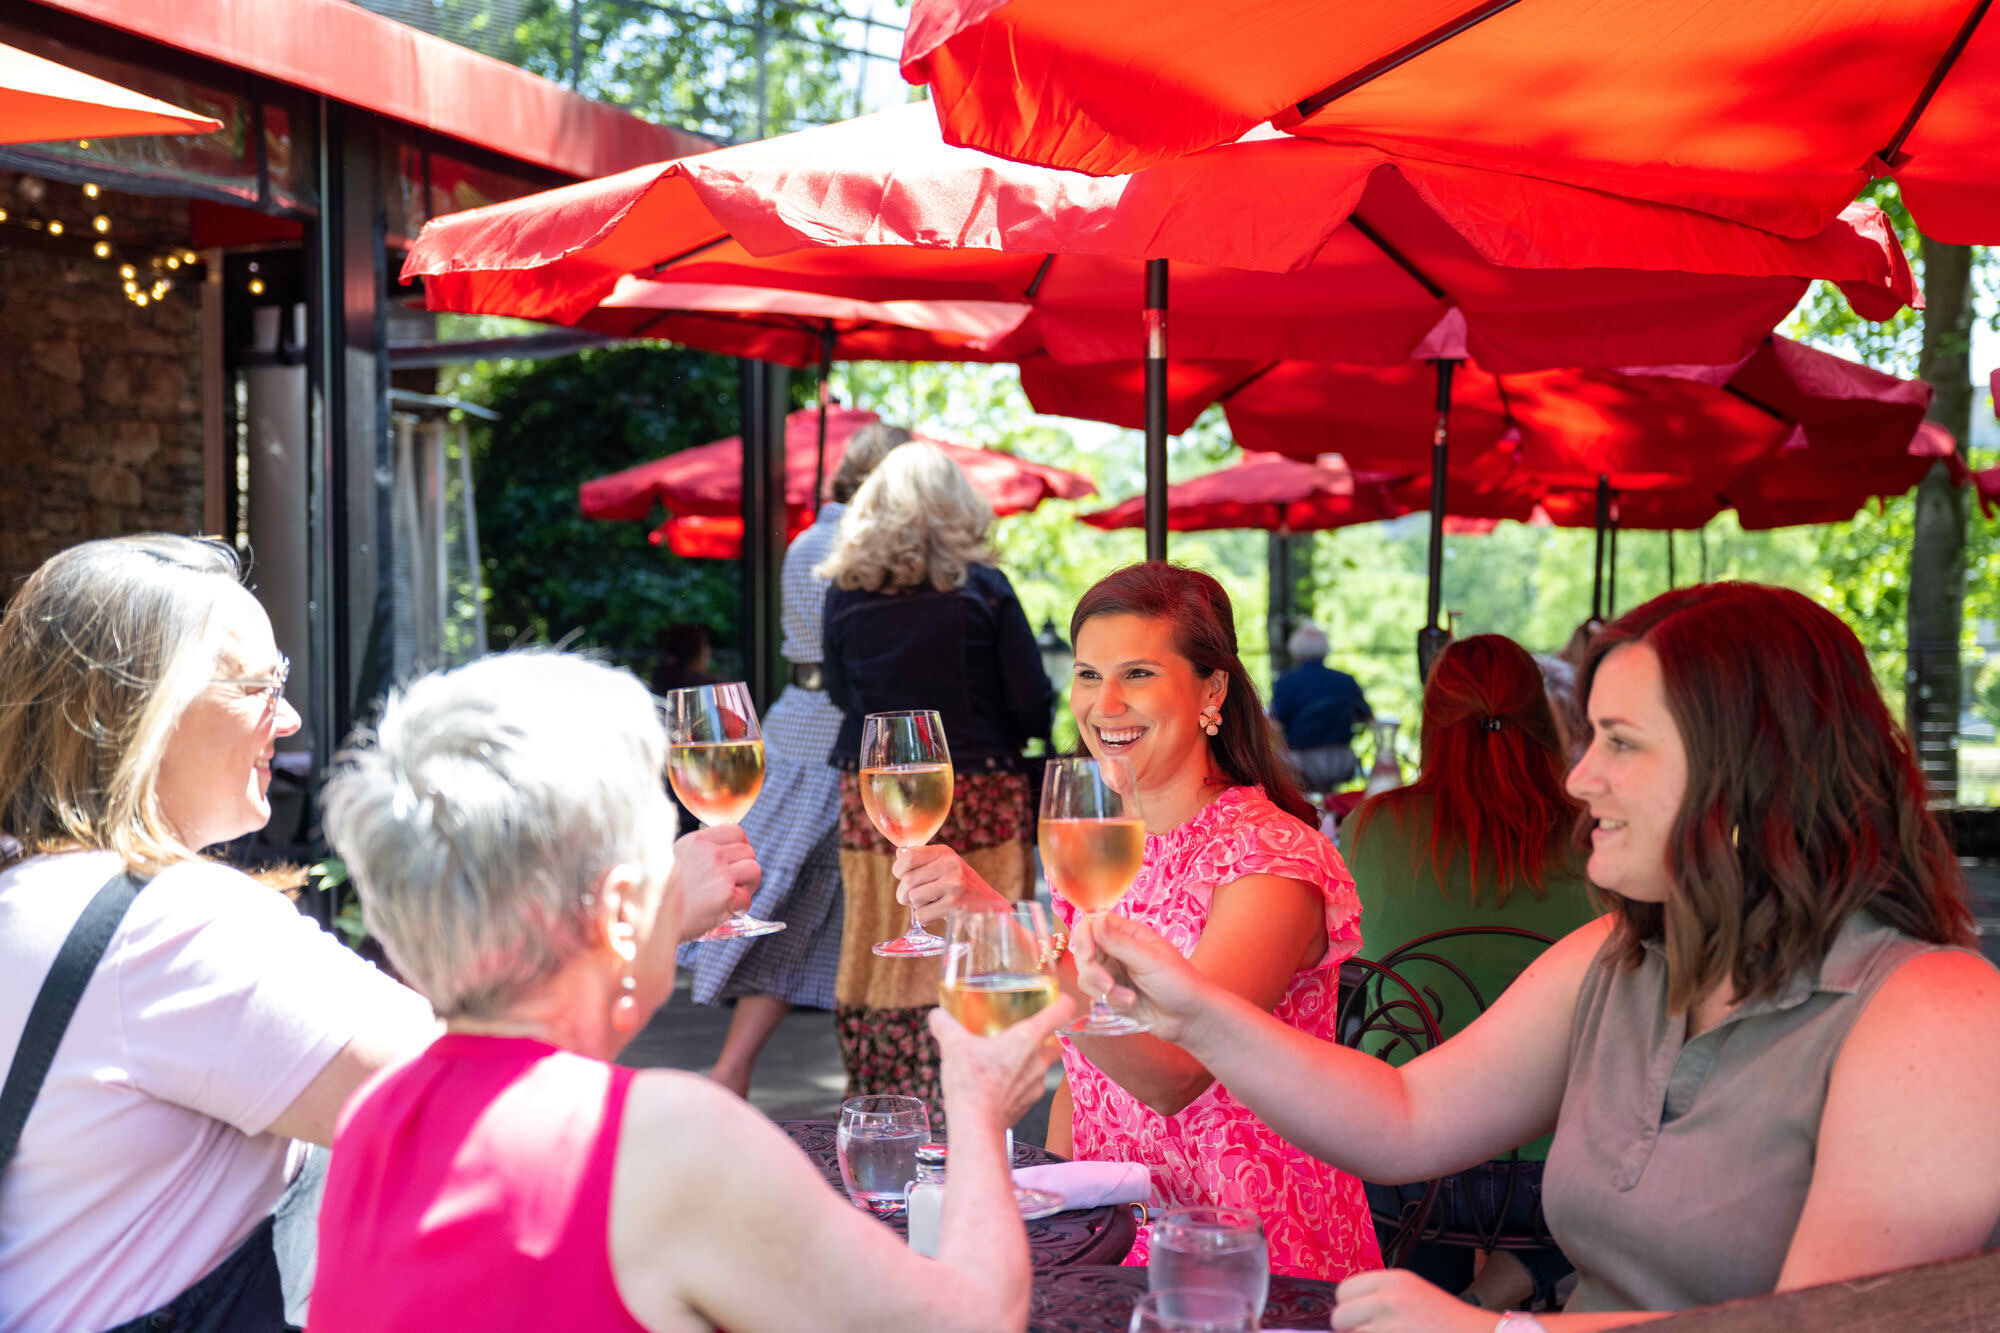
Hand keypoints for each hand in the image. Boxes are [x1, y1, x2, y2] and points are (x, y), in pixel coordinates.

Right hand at [670, 825, 759, 940]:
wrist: (650, 920)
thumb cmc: (661, 896)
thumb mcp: (673, 861)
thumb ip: (697, 855)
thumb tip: (723, 856)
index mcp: (697, 842)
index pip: (737, 831)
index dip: (740, 848)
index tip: (734, 862)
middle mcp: (710, 853)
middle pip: (749, 852)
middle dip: (745, 869)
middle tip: (732, 885)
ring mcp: (720, 872)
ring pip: (754, 870)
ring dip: (748, 886)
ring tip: (732, 897)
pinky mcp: (726, 895)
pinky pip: (747, 897)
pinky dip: (741, 908)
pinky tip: (727, 912)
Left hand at [893, 844, 1007, 923]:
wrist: (994, 913)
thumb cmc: (964, 892)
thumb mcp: (947, 871)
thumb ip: (924, 862)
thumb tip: (899, 852)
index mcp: (946, 853)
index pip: (907, 856)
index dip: (899, 871)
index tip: (903, 879)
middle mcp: (951, 864)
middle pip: (907, 880)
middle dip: (904, 894)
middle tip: (912, 901)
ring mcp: (954, 884)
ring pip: (913, 897)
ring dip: (917, 907)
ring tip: (932, 907)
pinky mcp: (955, 904)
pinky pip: (922, 915)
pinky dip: (926, 919)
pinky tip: (939, 916)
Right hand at [932, 993, 1077, 1125]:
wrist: (976, 1126)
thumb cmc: (971, 1084)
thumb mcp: (952, 1046)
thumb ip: (944, 1024)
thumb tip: (937, 1015)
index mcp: (1027, 1038)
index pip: (1062, 1011)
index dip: (1064, 1001)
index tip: (1059, 999)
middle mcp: (1038, 1060)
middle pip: (1057, 1041)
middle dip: (1048, 1036)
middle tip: (1028, 1031)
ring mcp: (1037, 1084)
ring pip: (1043, 1066)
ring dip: (1030, 1060)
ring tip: (1006, 1059)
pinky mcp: (1029, 1103)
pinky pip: (1031, 1086)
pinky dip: (1020, 1082)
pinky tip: (999, 1083)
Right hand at [1071, 912, 1212, 1043]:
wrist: (1190, 1018)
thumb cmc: (1178, 983)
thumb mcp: (1149, 960)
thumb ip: (1119, 942)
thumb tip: (1095, 918)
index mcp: (1128, 934)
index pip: (1092, 925)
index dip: (1084, 938)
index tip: (1088, 955)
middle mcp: (1117, 951)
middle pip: (1084, 953)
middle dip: (1093, 972)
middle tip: (1109, 986)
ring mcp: (1113, 973)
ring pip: (1086, 977)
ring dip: (1105, 991)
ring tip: (1130, 999)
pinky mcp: (1112, 995)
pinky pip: (1094, 997)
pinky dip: (1110, 1003)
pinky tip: (1131, 1006)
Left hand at [1332, 1269, 1493, 1332]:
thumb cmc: (1447, 1321)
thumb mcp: (1412, 1292)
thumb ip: (1379, 1296)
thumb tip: (1346, 1311)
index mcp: (1393, 1279)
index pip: (1344, 1290)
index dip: (1347, 1306)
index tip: (1353, 1316)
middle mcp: (1388, 1299)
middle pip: (1340, 1316)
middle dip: (1348, 1328)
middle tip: (1366, 1331)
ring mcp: (1389, 1327)